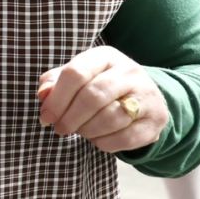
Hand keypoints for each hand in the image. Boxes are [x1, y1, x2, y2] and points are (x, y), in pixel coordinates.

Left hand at [37, 47, 168, 152]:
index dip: (56, 99)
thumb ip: (55, 83)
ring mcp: (146, 95)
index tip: (46, 117)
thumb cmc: (100, 86)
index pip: (76, 73)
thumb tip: (43, 95)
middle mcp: (130, 71)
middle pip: (92, 97)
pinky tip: (98, 137)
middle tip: (60, 129)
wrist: (145, 98)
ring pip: (109, 119)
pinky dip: (104, 142)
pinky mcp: (156, 120)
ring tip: (80, 130)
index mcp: (106, 56)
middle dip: (70, 118)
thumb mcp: (79, 77)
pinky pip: (124, 138)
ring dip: (86, 131)